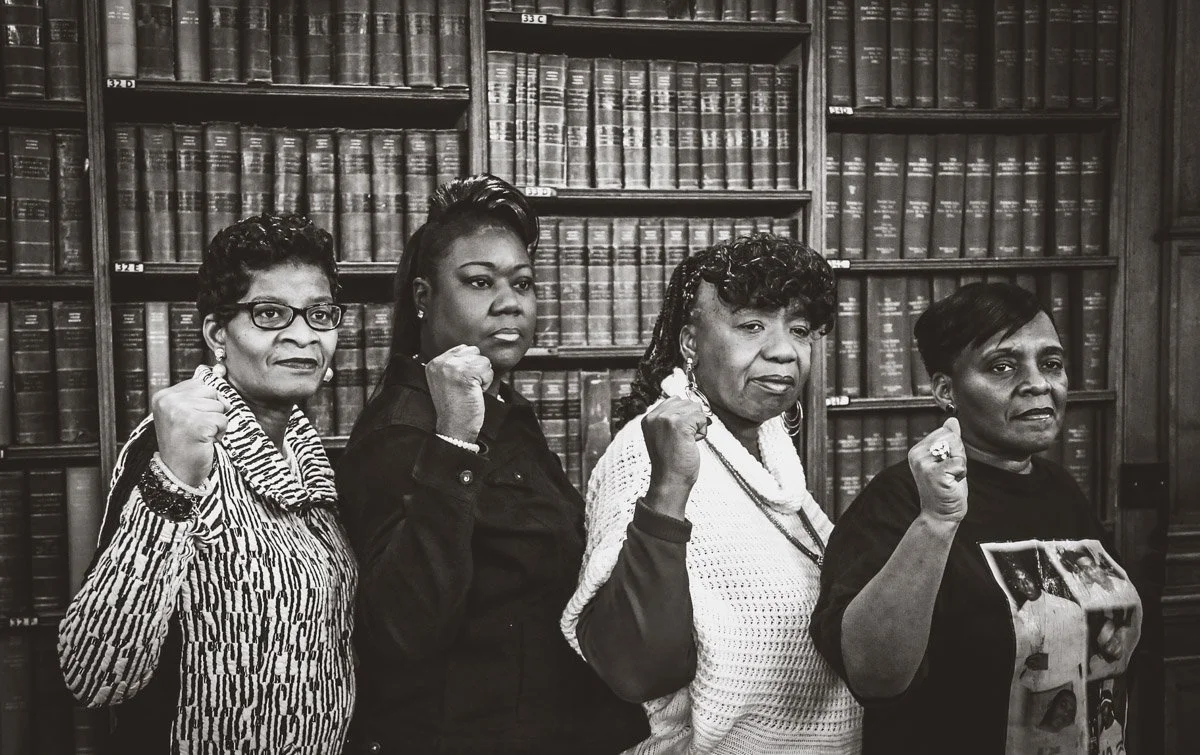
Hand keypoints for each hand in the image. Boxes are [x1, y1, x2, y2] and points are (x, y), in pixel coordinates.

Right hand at [152, 366, 230, 487]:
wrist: (177, 473)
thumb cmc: (185, 444)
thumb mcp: (185, 414)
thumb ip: (198, 397)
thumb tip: (221, 379)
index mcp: (164, 396)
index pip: (201, 384)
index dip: (205, 403)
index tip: (192, 421)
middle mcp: (169, 401)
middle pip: (213, 393)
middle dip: (213, 412)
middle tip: (197, 430)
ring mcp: (181, 412)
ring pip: (220, 407)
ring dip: (216, 424)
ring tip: (200, 436)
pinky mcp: (195, 424)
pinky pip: (223, 420)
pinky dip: (220, 433)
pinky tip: (204, 442)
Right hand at [426, 345, 493, 443]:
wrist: (454, 427)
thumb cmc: (455, 406)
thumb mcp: (447, 380)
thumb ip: (455, 363)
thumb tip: (473, 350)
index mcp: (435, 363)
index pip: (464, 348)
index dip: (470, 366)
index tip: (461, 383)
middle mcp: (441, 362)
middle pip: (475, 352)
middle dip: (477, 369)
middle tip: (466, 387)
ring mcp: (452, 368)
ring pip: (483, 361)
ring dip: (482, 377)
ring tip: (470, 390)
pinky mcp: (466, 375)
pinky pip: (488, 371)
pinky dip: (486, 383)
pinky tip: (475, 393)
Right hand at [642, 397, 708, 510]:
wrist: (670, 481)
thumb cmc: (671, 462)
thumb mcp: (664, 436)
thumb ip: (670, 419)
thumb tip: (693, 405)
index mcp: (649, 418)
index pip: (674, 401)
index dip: (685, 416)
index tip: (680, 434)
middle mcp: (655, 416)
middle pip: (686, 402)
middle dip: (691, 420)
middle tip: (683, 439)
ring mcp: (666, 419)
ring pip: (695, 408)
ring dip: (697, 425)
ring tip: (686, 441)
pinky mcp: (679, 424)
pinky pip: (701, 417)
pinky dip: (702, 431)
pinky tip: (692, 443)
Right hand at [908, 417, 967, 522]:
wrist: (941, 514)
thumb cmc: (947, 488)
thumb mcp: (948, 460)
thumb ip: (949, 440)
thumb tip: (952, 420)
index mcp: (918, 450)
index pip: (946, 432)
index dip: (954, 448)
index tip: (947, 465)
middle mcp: (917, 455)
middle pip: (951, 437)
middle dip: (958, 455)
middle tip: (950, 473)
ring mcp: (924, 465)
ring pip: (956, 448)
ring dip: (960, 464)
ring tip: (951, 478)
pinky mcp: (934, 474)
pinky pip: (959, 462)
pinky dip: (961, 473)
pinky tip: (952, 483)